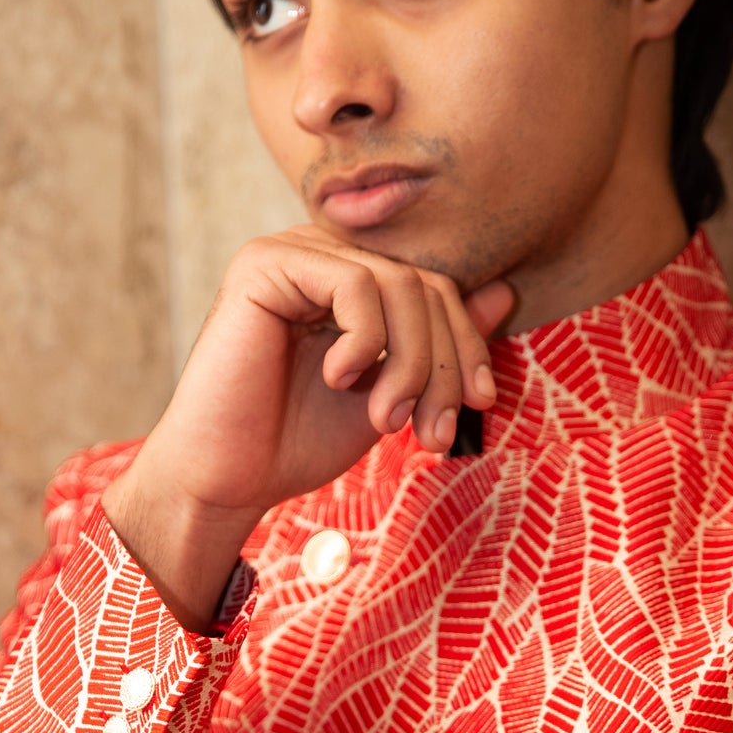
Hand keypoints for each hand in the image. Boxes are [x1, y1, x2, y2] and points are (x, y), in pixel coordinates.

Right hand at [103, 225, 514, 628]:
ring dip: (410, 363)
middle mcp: (320, 257)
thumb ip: (438, 344)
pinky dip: (364, 341)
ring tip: (388, 420)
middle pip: (423, 284)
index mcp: (347, 282)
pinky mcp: (265, 265)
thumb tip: (504, 290)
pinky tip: (338, 379)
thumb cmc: (295, 443)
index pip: (434, 289)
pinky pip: (354, 283)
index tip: (479, 404)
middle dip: (444, 363)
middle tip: (435, 431)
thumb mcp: (390, 394)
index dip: (467, 345)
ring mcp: (291, 253)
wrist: (228, 479)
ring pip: (397, 284)